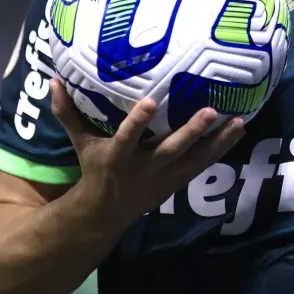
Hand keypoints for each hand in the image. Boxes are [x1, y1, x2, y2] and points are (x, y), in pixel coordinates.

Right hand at [50, 79, 244, 229]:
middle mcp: (145, 167)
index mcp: (119, 156)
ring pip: (195, 159)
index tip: (151, 101)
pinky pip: (204, 164)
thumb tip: (54, 80)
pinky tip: (239, 130)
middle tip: (210, 111)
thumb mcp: (80, 142)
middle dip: (190, 132)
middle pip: (171, 149)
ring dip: (217, 141)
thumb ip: (68, 112)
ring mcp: (166, 176)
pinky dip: (221, 148)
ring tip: (238, 121)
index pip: (128, 137)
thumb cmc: (94, 168)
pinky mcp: (179, 181)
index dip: (139, 120)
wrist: (107, 213)